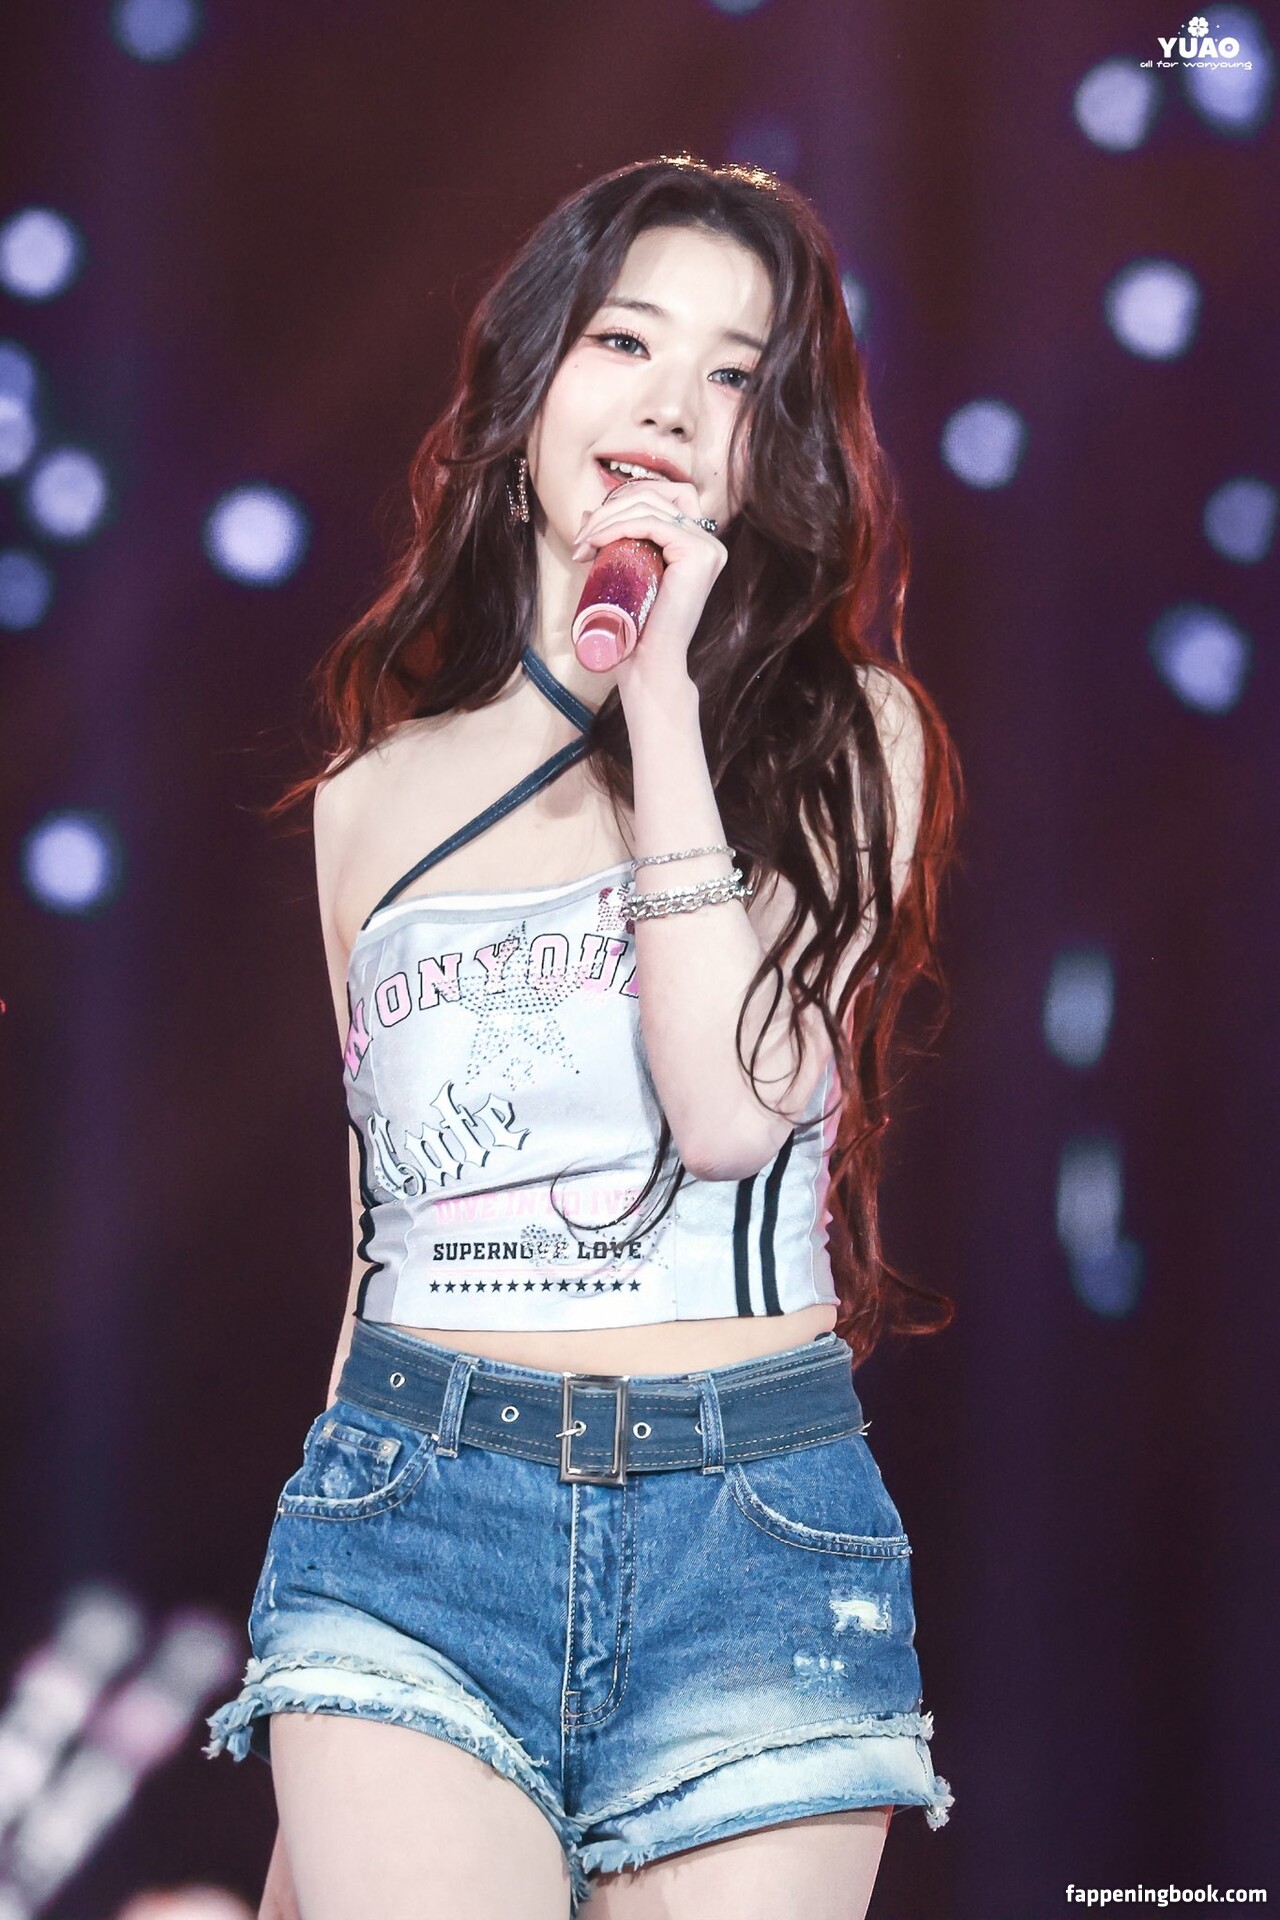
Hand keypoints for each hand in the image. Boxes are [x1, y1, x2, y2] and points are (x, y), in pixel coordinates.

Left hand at [570, 477, 725, 692]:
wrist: (649, 664)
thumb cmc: (635, 626)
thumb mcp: (621, 571)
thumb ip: (611, 540)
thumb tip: (590, 511)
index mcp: (696, 543)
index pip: (661, 496)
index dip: (623, 502)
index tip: (590, 532)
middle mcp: (708, 542)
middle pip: (656, 494)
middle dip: (611, 508)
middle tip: (582, 538)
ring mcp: (708, 547)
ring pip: (650, 506)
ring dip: (608, 519)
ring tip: (583, 545)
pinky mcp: (699, 554)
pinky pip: (652, 523)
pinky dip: (618, 527)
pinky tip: (597, 542)